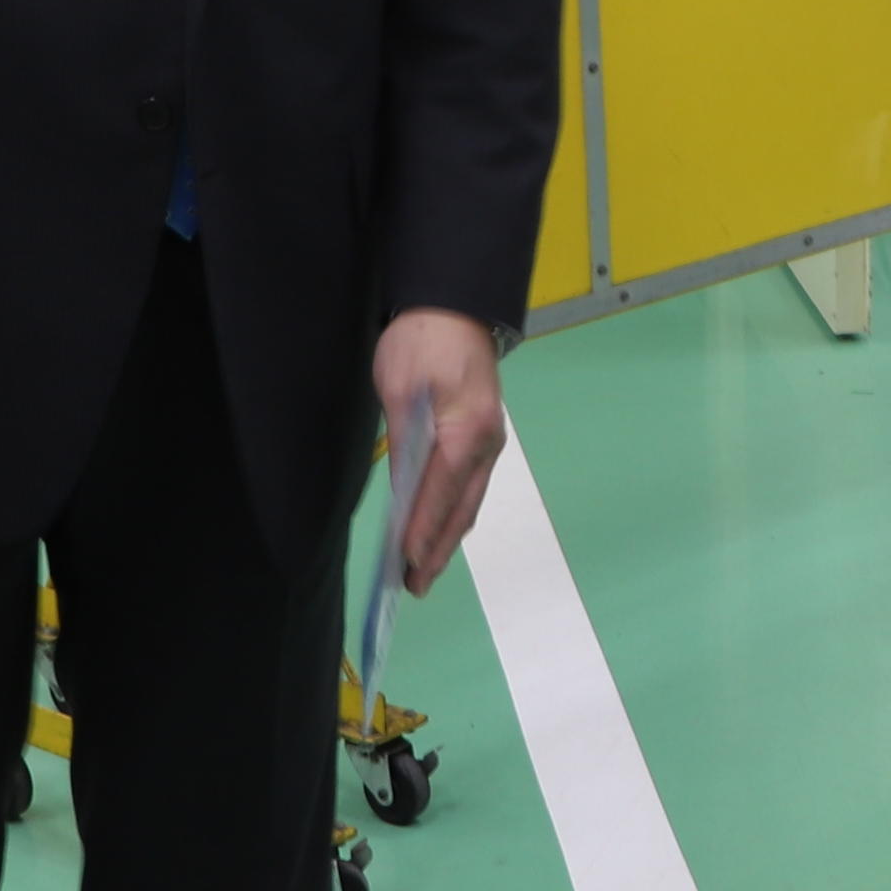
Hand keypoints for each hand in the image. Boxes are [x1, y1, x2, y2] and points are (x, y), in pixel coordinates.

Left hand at [370, 308, 508, 594]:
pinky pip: (469, 487)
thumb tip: (402, 496)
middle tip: (414, 585)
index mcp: (467, 431)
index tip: (407, 564)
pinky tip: (439, 530)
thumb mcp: (400, 391)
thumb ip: (404, 446)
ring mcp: (489, 441)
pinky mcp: (483, 436)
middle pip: (463, 508)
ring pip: (469, 502)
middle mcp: (486, 443)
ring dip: (447, 537)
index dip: (423, 531)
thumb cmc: (421, 343)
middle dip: (439, 549)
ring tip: (424, 569)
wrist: (453, 306)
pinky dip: (454, 514)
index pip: (441, 493)